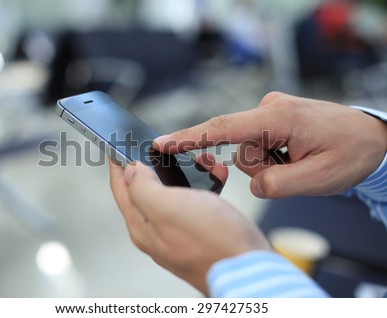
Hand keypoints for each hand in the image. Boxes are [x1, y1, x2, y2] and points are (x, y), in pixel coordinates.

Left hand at [109, 159, 270, 294]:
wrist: (251, 269)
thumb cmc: (213, 242)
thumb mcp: (169, 207)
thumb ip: (142, 188)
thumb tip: (131, 171)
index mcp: (143, 226)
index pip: (121, 188)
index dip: (118, 163)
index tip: (120, 145)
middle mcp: (157, 231)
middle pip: (146, 189)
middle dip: (156, 164)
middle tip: (165, 147)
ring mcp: (179, 232)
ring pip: (174, 192)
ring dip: (184, 172)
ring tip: (199, 161)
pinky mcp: (200, 232)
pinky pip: (195, 201)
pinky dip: (203, 185)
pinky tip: (215, 177)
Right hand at [154, 92, 386, 197]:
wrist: (372, 137)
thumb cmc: (351, 152)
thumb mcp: (319, 179)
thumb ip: (276, 185)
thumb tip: (253, 183)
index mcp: (279, 118)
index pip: (223, 128)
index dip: (188, 137)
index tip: (161, 143)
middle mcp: (270, 109)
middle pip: (240, 149)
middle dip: (261, 168)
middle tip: (294, 170)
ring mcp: (270, 113)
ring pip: (248, 151)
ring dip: (269, 165)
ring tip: (299, 162)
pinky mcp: (272, 119)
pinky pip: (257, 146)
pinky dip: (271, 158)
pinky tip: (294, 156)